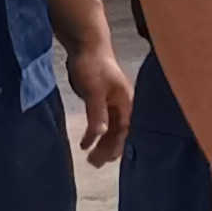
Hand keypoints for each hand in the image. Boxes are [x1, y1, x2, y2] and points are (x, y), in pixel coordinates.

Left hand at [63, 39, 136, 167]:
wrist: (87, 46)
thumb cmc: (92, 66)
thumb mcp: (93, 90)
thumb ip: (97, 112)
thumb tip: (100, 134)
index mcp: (125, 102)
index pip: (124, 129)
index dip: (116, 145)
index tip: (106, 159)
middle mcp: (122, 104)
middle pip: (119, 131)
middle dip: (109, 148)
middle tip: (95, 164)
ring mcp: (112, 102)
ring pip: (111, 128)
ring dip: (102, 143)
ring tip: (91, 158)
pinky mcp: (102, 100)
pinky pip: (103, 122)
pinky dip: (96, 133)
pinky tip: (86, 142)